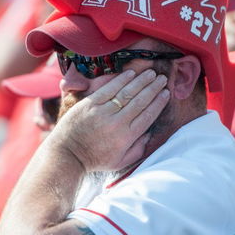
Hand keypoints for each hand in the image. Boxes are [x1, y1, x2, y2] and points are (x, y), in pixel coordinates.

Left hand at [51, 69, 169, 171]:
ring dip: (141, 81)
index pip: (148, 115)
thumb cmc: (94, 159)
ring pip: (127, 93)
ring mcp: (103, 112)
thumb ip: (137, 150)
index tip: (166, 93)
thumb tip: (149, 135)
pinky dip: (121, 80)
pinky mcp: (90, 104)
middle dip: (153, 88)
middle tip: (162, 78)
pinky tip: (130, 73)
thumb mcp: (120, 162)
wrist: (67, 154)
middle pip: (140, 101)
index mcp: (127, 137)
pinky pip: (108, 89)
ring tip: (150, 73)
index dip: (159, 102)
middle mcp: (117, 123)